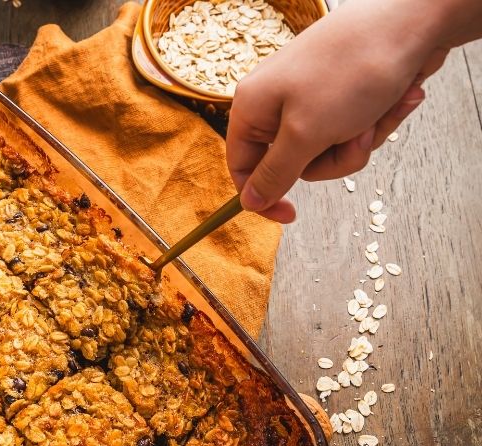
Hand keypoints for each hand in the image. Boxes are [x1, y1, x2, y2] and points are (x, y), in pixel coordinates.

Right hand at [226, 0, 481, 222]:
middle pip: (295, 164)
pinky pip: (350, 131)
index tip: (291, 214)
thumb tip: (249, 202)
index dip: (264, 195)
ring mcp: (310, 97)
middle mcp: (276, 103)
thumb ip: (275, 173)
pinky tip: (394, 100)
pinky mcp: (340, 94)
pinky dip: (375, 123)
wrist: (411, 20)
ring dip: (360, 141)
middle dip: (333, 159)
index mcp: (253, 108)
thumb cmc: (351, 68)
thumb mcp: (305, 134)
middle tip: (354, 137)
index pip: (243, 168)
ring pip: (328, 151)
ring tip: (377, 113)